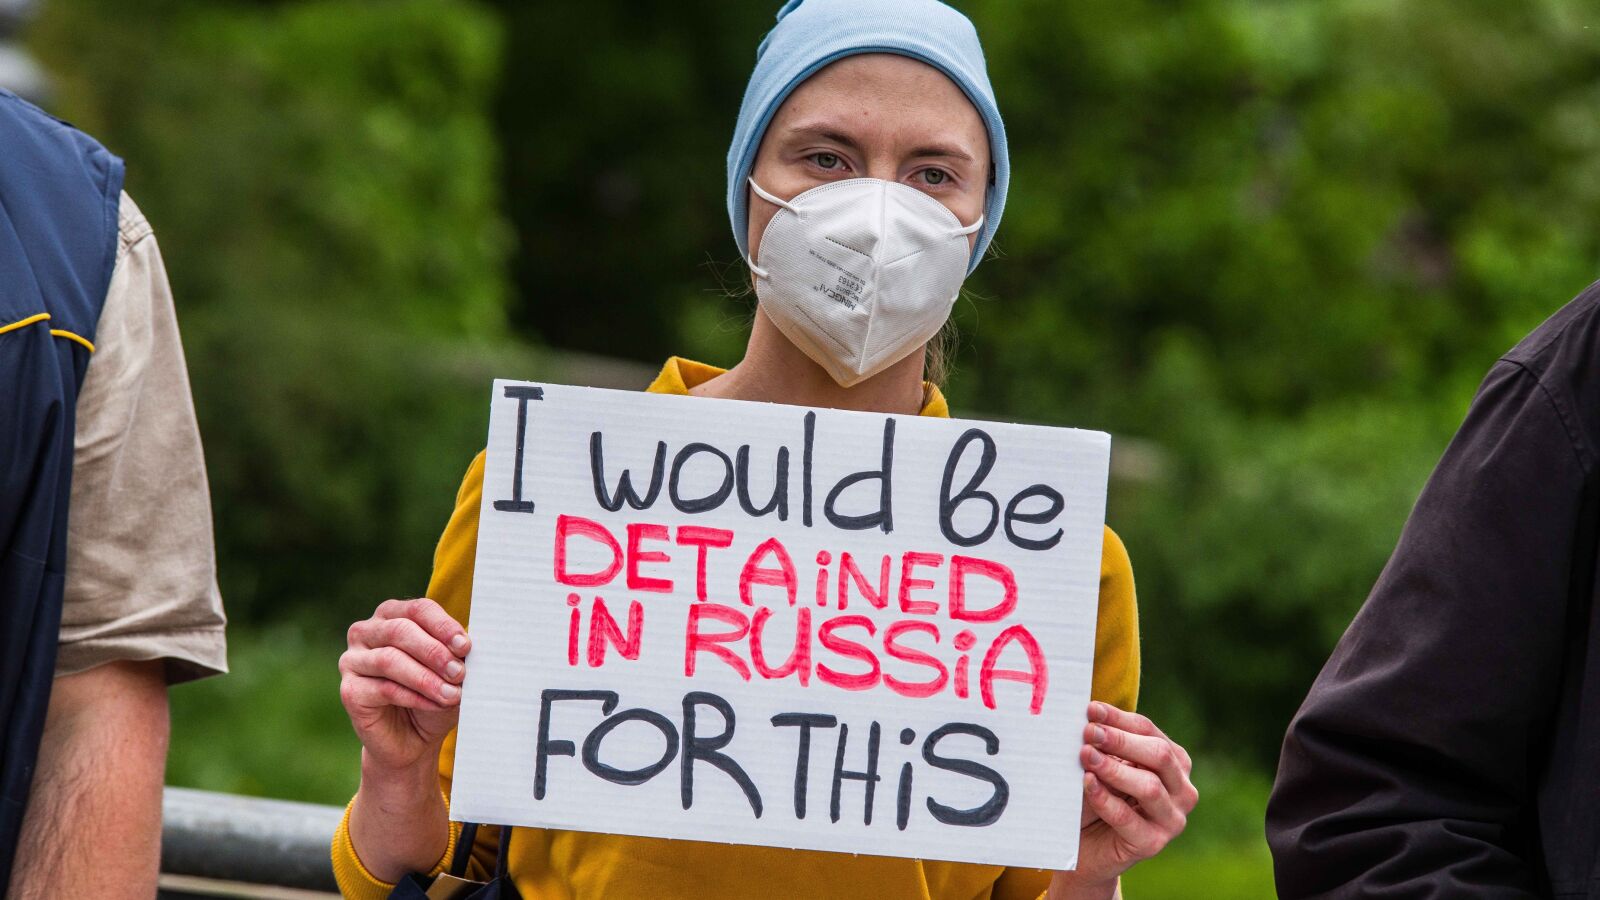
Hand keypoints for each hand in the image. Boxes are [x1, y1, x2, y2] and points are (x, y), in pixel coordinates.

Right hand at [339, 598, 471, 772]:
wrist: (413, 740)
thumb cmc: (433, 695)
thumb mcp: (449, 670)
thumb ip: (454, 653)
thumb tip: (466, 645)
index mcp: (392, 615)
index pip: (417, 609)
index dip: (442, 626)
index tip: (465, 646)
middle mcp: (366, 632)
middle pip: (400, 630)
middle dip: (434, 652)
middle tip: (460, 672)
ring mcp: (352, 660)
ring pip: (389, 660)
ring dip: (426, 678)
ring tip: (452, 694)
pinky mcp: (349, 691)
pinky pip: (383, 689)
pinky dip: (415, 696)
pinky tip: (435, 704)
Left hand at [1051, 702, 1197, 898]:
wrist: (1086, 849)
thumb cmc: (1095, 799)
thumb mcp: (1101, 766)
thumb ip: (1103, 745)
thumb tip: (1089, 716)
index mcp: (1174, 763)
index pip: (1149, 731)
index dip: (1120, 719)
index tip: (1091, 709)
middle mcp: (1182, 790)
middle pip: (1158, 755)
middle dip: (1121, 740)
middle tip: (1088, 732)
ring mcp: (1172, 820)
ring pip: (1149, 786)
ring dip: (1114, 768)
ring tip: (1085, 755)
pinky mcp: (1153, 844)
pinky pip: (1129, 818)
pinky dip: (1105, 798)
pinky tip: (1087, 783)